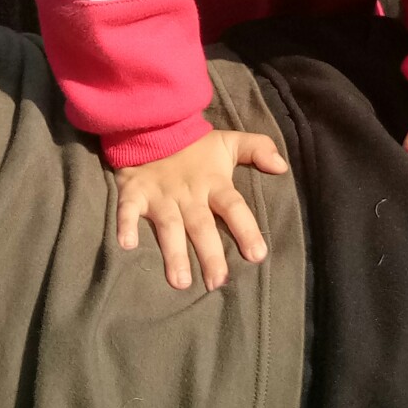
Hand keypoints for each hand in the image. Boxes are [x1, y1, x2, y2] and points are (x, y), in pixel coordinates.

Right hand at [115, 130, 287, 290]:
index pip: (233, 206)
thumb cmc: (195, 145)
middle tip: (217, 283)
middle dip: (210, 254)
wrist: (154, 125)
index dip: (246, 229)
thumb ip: (258, 149)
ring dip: (173, 252)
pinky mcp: (134, 191)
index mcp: (213, 182)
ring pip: (168, 225)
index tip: (258, 255)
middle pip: (201, 225)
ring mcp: (160, 194)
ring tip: (180, 282)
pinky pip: (127, 210)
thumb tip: (283, 166)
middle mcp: (188, 193)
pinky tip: (126, 246)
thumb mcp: (228, 142)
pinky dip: (125, 225)